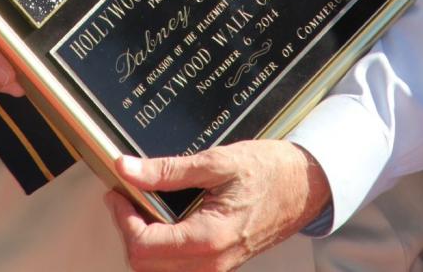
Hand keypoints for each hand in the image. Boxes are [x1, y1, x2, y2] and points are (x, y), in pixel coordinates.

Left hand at [107, 139, 330, 271]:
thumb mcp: (217, 161)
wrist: (304, 185)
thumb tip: (128, 169)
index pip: (143, 247)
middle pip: (145, 264)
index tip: (118, 190)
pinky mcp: (218, 264)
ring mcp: (215, 268)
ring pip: (159, 269)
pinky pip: (178, 266)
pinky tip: (164, 216)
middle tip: (129, 193)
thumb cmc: (269, 170)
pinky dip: (162, 245)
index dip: (122, 217)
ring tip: (145, 202)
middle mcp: (210, 264)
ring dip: (144, 238)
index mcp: (207, 239)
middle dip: (129, 228)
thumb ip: (169, 170)